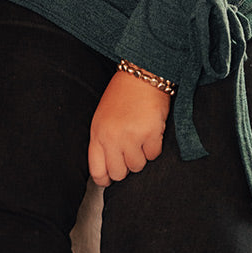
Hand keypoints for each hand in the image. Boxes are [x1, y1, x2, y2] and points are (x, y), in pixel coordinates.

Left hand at [88, 70, 171, 186]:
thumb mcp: (103, 118)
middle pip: (119, 173)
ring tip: (141, 135)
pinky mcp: (150, 133)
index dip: (107, 178)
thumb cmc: (123, 95)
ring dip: (142, 154)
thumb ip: (103, 142)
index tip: (113, 176)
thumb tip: (108, 170)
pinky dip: (155, 146)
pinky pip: (153, 155)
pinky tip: (151, 130)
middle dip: (127, 165)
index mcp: (97, 133)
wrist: (141, 74)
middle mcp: (112, 137)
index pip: (97, 171)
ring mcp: (131, 136)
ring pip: (138, 166)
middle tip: (131, 150)